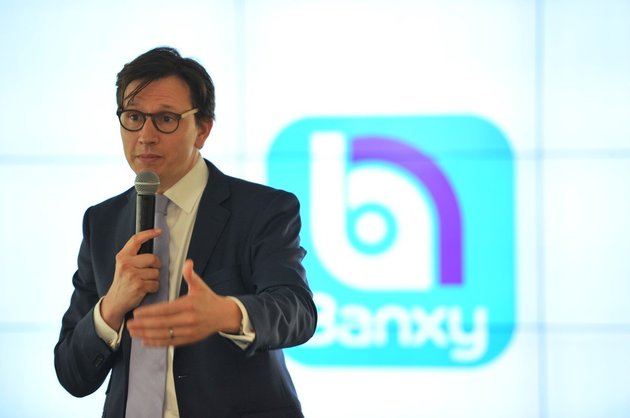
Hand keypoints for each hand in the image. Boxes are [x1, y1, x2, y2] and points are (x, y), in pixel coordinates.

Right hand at [100, 229, 162, 329]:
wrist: (115, 301)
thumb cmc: (123, 282)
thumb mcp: (123, 266)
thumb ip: (134, 256)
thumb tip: (153, 249)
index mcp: (122, 257)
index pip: (136, 240)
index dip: (149, 233)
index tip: (158, 231)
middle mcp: (126, 264)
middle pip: (153, 258)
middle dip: (156, 266)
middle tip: (148, 272)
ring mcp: (132, 275)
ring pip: (156, 273)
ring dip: (154, 279)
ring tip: (144, 282)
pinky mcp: (138, 286)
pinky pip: (156, 284)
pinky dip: (154, 288)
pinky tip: (145, 289)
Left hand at [127, 259, 242, 346]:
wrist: (224, 315)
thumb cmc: (209, 299)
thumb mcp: (201, 285)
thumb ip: (191, 275)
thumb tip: (187, 263)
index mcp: (189, 305)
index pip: (165, 310)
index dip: (150, 312)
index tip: (137, 312)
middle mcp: (188, 320)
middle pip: (161, 324)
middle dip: (143, 325)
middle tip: (129, 323)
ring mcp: (188, 331)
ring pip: (163, 335)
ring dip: (146, 335)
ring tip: (133, 332)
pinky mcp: (188, 340)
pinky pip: (169, 343)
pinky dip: (156, 343)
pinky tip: (145, 341)